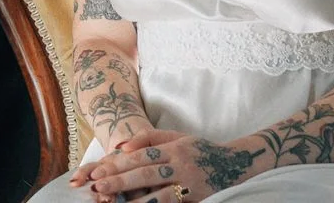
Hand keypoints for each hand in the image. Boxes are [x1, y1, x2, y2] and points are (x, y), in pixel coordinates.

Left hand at [69, 131, 262, 201]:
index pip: (141, 154)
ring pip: (156, 192)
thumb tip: (123, 145)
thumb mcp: (179, 138)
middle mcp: (180, 163)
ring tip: (111, 201)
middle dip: (119, 179)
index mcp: (174, 147)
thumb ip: (151, 139)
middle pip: (145, 171)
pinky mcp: (195, 198)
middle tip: (97, 185)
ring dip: (132, 198)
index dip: (119, 162)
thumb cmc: (201, 151)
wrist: (236, 164)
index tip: (99, 168)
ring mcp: (188, 182)